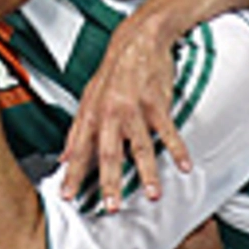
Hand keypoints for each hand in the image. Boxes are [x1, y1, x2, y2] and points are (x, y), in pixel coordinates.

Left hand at [59, 11, 188, 210]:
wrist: (137, 42)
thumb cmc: (113, 73)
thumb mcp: (87, 98)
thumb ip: (76, 131)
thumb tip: (64, 156)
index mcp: (92, 115)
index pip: (79, 151)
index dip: (73, 175)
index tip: (68, 196)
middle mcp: (110, 114)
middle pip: (109, 153)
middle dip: (110, 182)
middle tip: (112, 206)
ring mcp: (134, 110)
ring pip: (141, 146)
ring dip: (147, 172)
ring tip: (152, 194)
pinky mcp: (156, 104)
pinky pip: (168, 131)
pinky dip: (178, 150)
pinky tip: (184, 166)